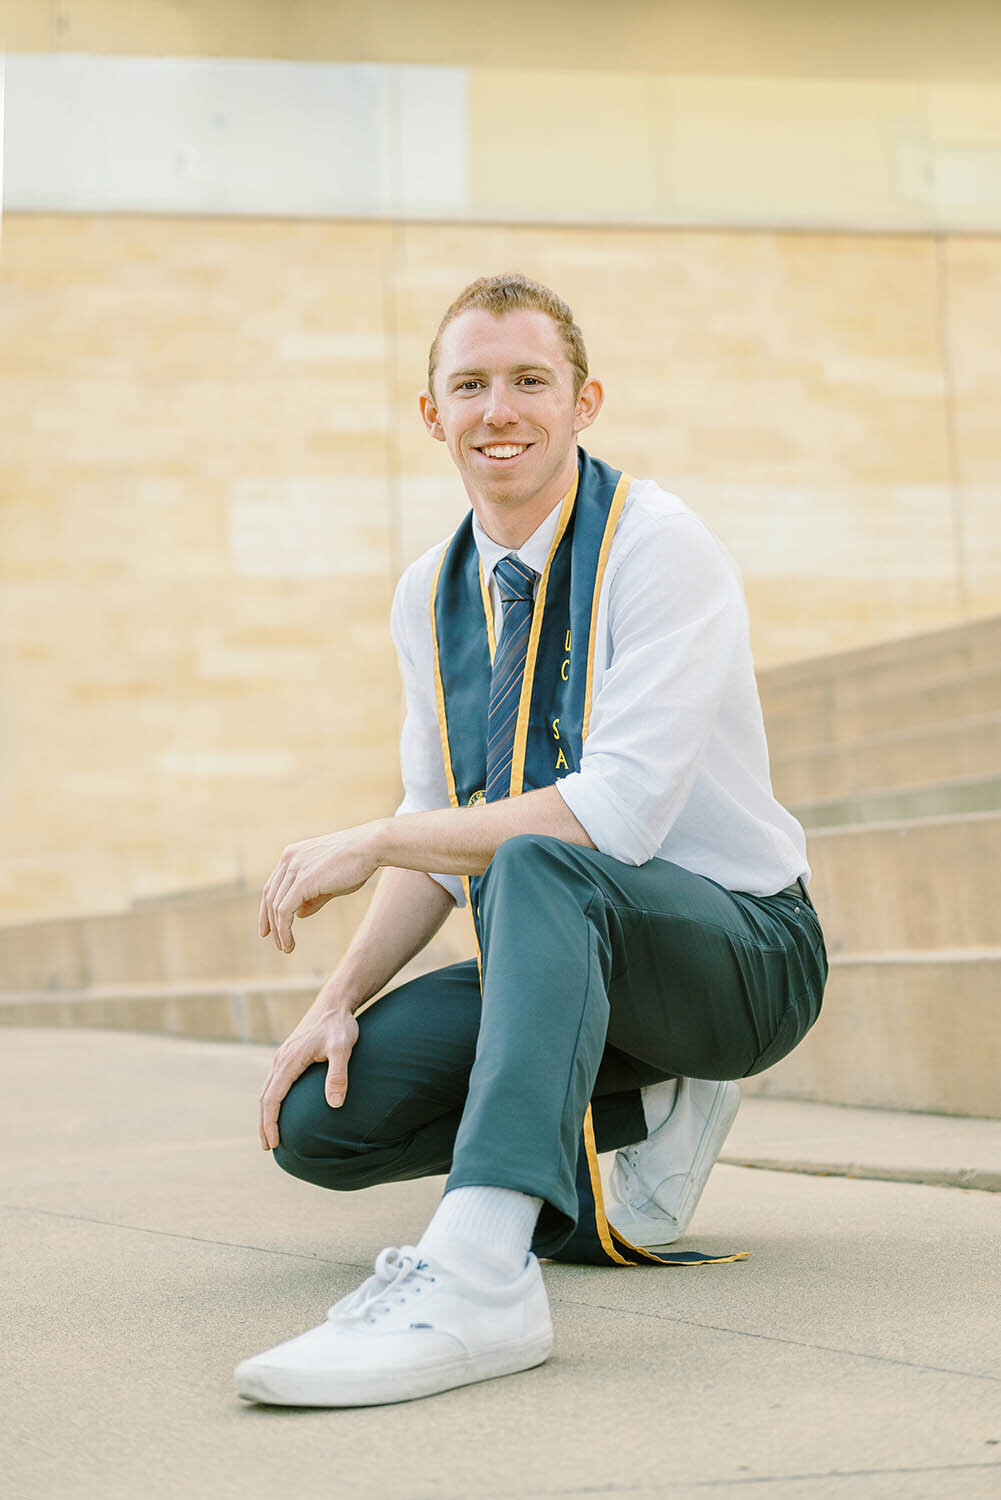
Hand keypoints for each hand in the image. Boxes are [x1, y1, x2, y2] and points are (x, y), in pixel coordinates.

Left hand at [258, 825, 381, 952]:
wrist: (371, 847)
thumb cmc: (356, 862)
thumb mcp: (330, 882)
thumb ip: (313, 898)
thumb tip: (299, 915)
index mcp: (293, 855)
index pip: (272, 886)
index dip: (267, 909)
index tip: (268, 929)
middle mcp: (289, 859)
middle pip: (270, 896)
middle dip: (270, 922)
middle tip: (276, 943)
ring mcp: (294, 869)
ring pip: (276, 906)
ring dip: (279, 931)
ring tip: (286, 948)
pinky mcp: (302, 881)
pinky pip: (284, 911)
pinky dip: (284, 930)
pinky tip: (289, 944)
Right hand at [258, 1005, 359, 1149]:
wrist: (334, 1003)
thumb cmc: (339, 1026)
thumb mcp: (343, 1048)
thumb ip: (338, 1075)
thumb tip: (334, 1104)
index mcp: (289, 1061)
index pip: (272, 1099)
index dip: (270, 1123)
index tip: (273, 1143)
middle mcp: (280, 1059)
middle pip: (264, 1098)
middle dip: (263, 1124)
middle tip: (268, 1147)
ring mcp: (282, 1057)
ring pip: (266, 1090)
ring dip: (265, 1113)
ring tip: (270, 1135)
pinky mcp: (288, 1055)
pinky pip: (273, 1082)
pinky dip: (271, 1100)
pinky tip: (279, 1109)